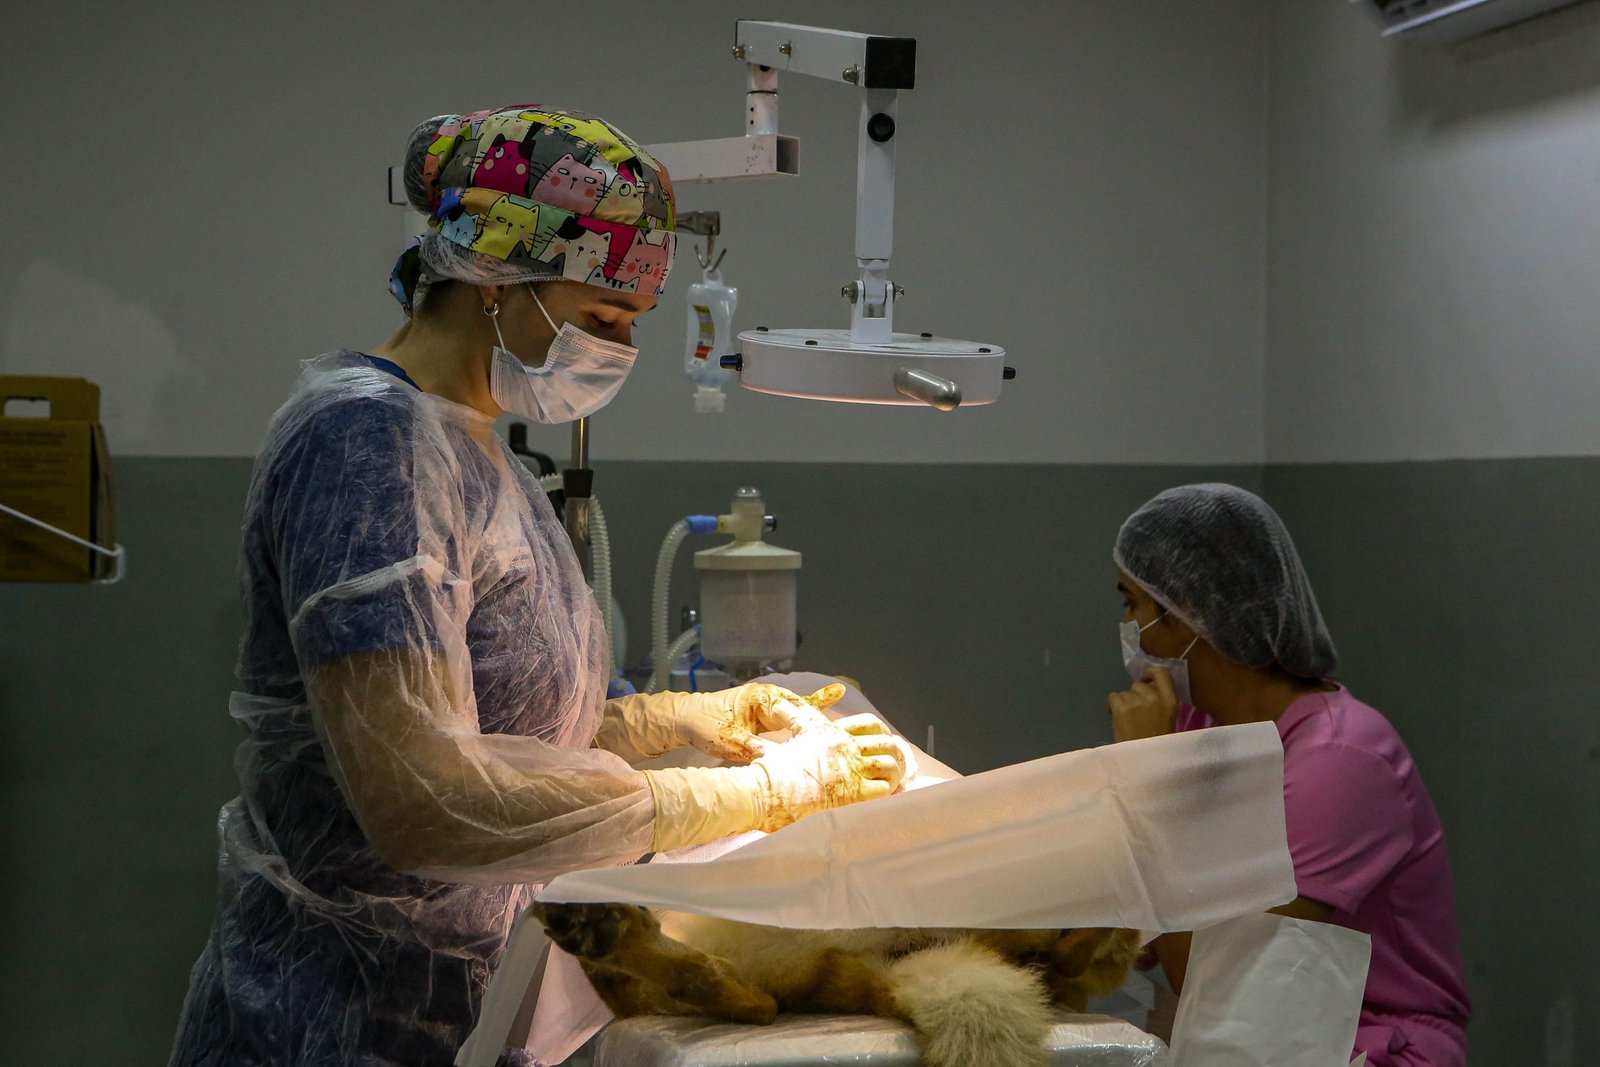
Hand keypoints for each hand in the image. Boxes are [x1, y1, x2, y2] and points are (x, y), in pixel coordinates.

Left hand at [678, 682, 848, 761]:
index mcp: (761, 699)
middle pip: (802, 708)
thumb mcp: (731, 742)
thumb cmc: (705, 725)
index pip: (794, 710)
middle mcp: (769, 697)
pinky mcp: (765, 710)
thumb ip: (755, 749)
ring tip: (847, 712)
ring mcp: (768, 702)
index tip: (832, 734)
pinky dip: (809, 710)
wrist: (685, 718)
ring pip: (799, 710)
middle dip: (823, 716)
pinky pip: (791, 711)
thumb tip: (776, 763)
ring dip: (819, 715)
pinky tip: (832, 702)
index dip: (813, 723)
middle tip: (849, 721)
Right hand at [749, 719, 909, 829]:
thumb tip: (784, 711)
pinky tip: (881, 797)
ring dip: (894, 774)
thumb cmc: (774, 768)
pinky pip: (884, 788)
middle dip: (894, 754)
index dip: (881, 734)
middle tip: (893, 766)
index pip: (869, 724)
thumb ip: (797, 725)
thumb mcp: (790, 739)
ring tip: (891, 783)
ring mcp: (850, 768)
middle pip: (886, 742)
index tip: (882, 745)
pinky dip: (887, 793)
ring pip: (890, 764)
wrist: (766, 789)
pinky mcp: (852, 792)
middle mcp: (845, 747)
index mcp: (833, 733)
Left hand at [1107, 667, 1178, 742]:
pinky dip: (1111, 706)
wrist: (1145, 762)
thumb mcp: (1167, 719)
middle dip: (1134, 696)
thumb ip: (1159, 702)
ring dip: (1124, 704)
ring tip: (1128, 721)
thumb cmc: (1156, 744)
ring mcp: (1137, 701)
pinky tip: (1117, 719)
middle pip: (1138, 685)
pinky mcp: (1121, 708)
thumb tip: (1145, 686)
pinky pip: (1112, 697)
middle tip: (1135, 714)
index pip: (1161, 672)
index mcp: (1171, 701)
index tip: (1145, 679)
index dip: (1150, 673)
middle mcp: (1154, 697)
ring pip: (1124, 693)